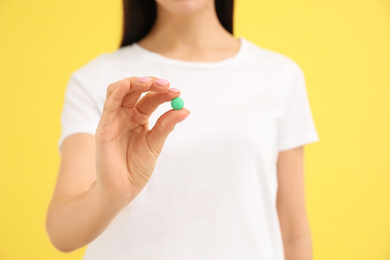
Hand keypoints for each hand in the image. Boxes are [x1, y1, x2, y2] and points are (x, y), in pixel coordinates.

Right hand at [94, 77, 189, 204]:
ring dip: (134, 82)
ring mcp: (113, 120)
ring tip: (150, 82)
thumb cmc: (137, 168)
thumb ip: (166, 125)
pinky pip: (109, 106)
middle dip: (151, 84)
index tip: (177, 92)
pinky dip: (117, 92)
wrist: (122, 189)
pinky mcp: (104, 128)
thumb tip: (185, 109)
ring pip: (120, 91)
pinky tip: (126, 84)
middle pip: (135, 90)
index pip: (150, 98)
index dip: (163, 93)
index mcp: (139, 118)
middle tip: (166, 85)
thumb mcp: (155, 144)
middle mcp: (125, 115)